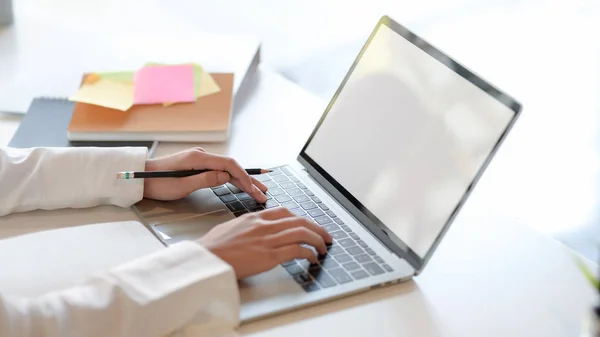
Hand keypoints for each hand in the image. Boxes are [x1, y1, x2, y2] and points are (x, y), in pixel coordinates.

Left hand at [143, 147, 267, 201]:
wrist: (140, 179)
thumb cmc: (157, 184)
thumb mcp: (181, 185)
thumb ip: (205, 180)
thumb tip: (226, 177)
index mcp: (198, 158)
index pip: (229, 165)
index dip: (244, 178)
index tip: (254, 190)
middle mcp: (202, 155)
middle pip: (231, 167)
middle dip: (249, 180)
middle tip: (264, 193)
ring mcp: (200, 160)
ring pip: (227, 169)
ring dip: (243, 180)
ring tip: (258, 190)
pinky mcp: (197, 165)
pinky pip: (220, 171)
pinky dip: (232, 179)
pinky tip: (242, 185)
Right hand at [198, 207, 332, 278]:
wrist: (205, 259)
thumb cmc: (212, 248)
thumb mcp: (230, 228)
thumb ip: (245, 227)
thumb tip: (252, 231)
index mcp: (254, 217)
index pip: (284, 212)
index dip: (300, 218)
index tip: (308, 225)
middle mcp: (263, 225)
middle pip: (299, 220)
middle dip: (317, 228)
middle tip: (325, 236)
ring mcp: (267, 239)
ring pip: (302, 232)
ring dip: (318, 240)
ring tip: (323, 247)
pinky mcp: (269, 255)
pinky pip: (297, 250)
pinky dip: (309, 253)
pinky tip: (312, 258)